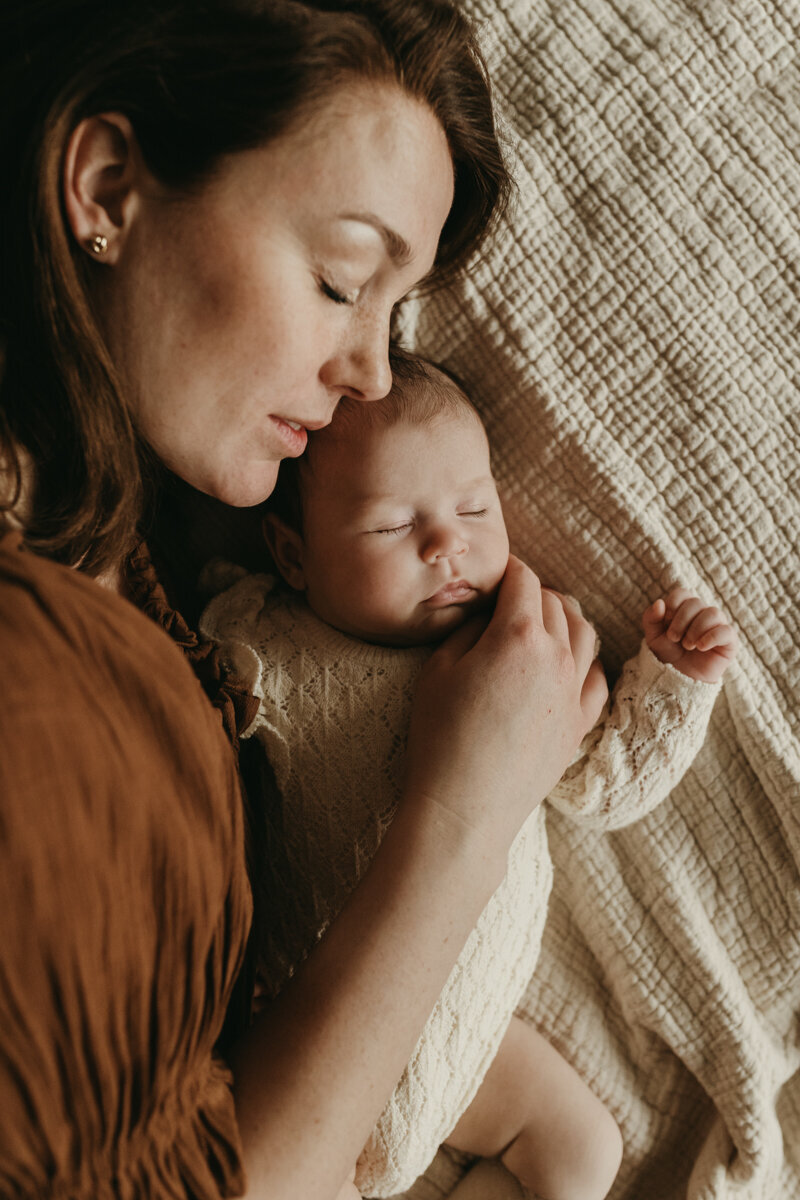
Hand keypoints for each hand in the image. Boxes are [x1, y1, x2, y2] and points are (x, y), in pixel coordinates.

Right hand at [403, 557, 607, 851]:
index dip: (509, 570)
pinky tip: (570, 661)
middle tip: (511, 596)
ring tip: (544, 620)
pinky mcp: (580, 724)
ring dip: (565, 617)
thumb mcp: (438, 669)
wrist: (466, 806)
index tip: (497, 572)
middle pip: (556, 603)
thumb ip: (468, 629)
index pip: (523, 581)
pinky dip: (586, 660)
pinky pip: (597, 678)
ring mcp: (574, 692)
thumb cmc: (441, 736)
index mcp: (519, 636)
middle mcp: (556, 657)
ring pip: (584, 633)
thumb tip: (487, 614)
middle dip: (534, 591)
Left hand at [643, 586, 737, 683]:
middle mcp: (703, 613)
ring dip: (696, 629)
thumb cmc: (668, 654)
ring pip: (713, 613)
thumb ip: (651, 619)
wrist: (679, 678)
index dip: (673, 605)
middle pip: (696, 603)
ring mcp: (717, 626)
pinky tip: (701, 647)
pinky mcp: (729, 641)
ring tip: (687, 645)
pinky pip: (726, 631)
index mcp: (685, 608)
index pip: (682, 593)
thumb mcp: (653, 637)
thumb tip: (659, 602)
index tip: (666, 622)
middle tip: (674, 639)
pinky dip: (712, 637)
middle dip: (681, 620)